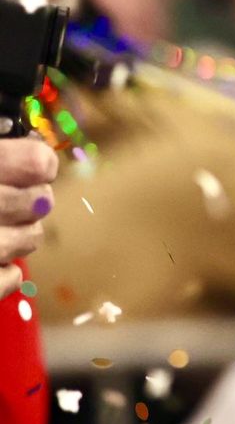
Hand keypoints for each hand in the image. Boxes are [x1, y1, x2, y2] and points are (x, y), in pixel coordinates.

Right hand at [0, 136, 56, 299]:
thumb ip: (4, 152)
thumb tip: (33, 146)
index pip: (40, 163)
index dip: (36, 164)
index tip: (27, 168)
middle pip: (41, 202)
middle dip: (27, 201)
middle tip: (4, 200)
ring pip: (30, 239)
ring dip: (13, 234)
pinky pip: (13, 277)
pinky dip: (2, 269)